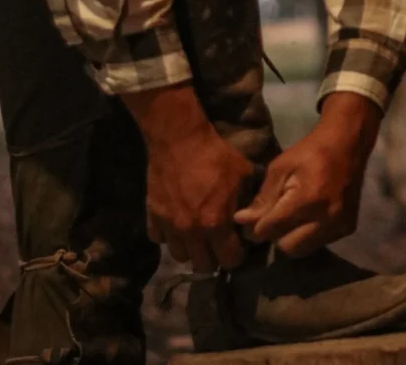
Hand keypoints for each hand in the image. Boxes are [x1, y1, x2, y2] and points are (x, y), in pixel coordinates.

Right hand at [122, 84, 253, 272]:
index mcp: (216, 224)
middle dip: (214, 258)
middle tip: (218, 243)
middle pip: (203, 267)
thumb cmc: (215, 155)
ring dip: (190, 249)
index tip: (238, 245)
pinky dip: (168, 235)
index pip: (229, 261)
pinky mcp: (152, 216)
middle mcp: (191, 232)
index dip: (237, 255)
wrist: (179, 139)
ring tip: (196, 235)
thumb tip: (253, 217)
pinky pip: (159, 239)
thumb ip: (248, 200)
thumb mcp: (242, 173)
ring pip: (180, 256)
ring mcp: (169, 226)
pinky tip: (176, 222)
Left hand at [234, 92, 381, 256]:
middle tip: (272, 218)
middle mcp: (325, 218)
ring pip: (303, 250)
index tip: (248, 220)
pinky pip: (319, 243)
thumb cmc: (309, 152)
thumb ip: (264, 197)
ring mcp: (339, 226)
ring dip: (291, 239)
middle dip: (274, 235)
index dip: (254, 227)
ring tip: (289, 218)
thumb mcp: (281, 167)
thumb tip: (242, 220)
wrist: (347, 144)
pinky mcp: (348, 228)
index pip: (271, 229)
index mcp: (306, 200)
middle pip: (287, 247)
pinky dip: (308, 236)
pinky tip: (307, 217)